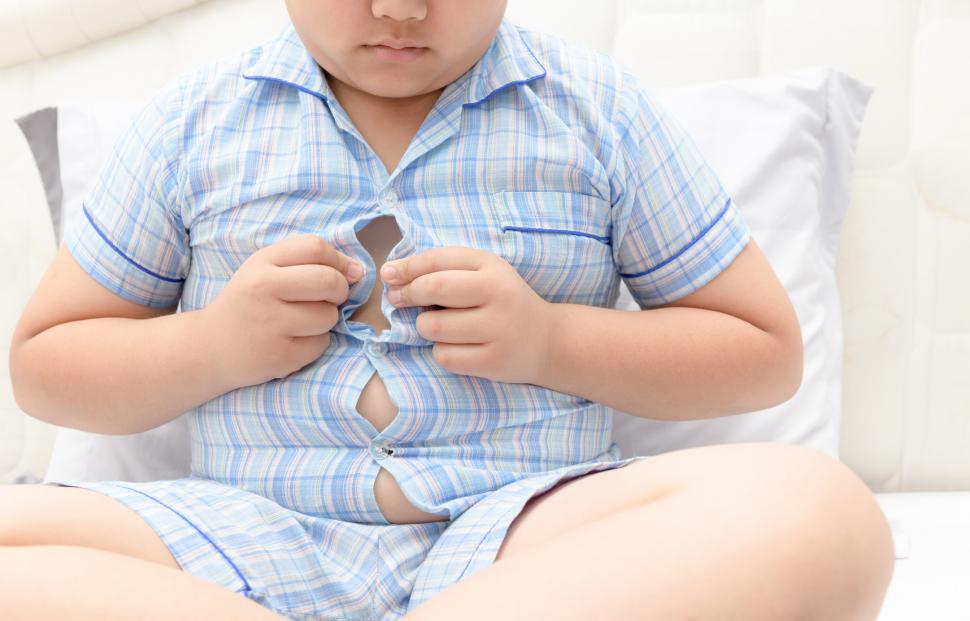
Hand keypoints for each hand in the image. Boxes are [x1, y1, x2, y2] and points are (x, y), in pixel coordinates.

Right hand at [202, 234, 362, 387]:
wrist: (209, 347)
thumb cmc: (248, 303)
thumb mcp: (266, 270)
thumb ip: (309, 262)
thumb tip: (358, 271)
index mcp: (261, 263)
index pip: (316, 247)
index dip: (337, 260)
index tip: (338, 272)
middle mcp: (263, 289)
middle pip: (329, 281)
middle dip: (340, 291)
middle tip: (329, 298)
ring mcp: (270, 325)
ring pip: (329, 316)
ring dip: (326, 319)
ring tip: (304, 321)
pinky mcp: (279, 356)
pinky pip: (321, 344)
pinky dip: (315, 343)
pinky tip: (294, 340)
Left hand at [380, 246, 554, 383]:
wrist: (547, 339)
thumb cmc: (502, 301)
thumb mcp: (482, 273)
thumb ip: (441, 269)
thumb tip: (391, 274)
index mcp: (492, 266)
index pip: (438, 260)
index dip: (406, 268)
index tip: (389, 275)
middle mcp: (499, 294)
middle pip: (434, 289)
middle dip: (409, 294)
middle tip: (400, 300)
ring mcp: (499, 329)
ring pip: (434, 327)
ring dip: (426, 326)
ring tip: (440, 325)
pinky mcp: (495, 361)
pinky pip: (445, 356)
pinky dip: (442, 352)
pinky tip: (457, 346)